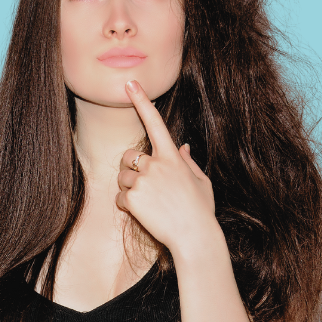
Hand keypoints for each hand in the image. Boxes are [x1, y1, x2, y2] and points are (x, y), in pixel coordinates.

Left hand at [116, 80, 217, 253]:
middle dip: (131, 168)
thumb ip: (188, 163)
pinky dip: (128, 206)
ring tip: (150, 205)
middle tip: (144, 185)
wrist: (194, 237)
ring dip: (130, 190)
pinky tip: (145, 215)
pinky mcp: (132, 198)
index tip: (130, 83)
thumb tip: (181, 147)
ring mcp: (143, 180)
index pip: (155, 122)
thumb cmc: (200, 211)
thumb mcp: (201, 183)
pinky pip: (120, 198)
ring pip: (122, 178)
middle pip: (128, 155)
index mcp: (172, 157)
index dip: (142, 100)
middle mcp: (156, 164)